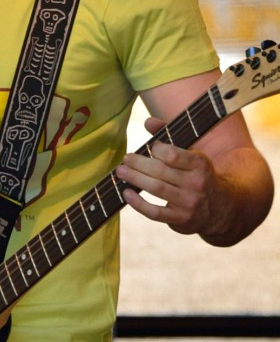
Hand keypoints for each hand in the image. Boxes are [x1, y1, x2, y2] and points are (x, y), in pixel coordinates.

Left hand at [115, 116, 227, 236]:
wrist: (219, 207)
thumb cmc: (197, 175)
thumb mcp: (191, 155)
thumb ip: (169, 137)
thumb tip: (148, 122)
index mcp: (200, 164)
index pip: (173, 155)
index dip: (156, 149)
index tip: (149, 148)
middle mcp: (196, 183)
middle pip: (160, 171)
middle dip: (138, 164)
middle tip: (125, 159)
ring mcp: (189, 203)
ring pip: (157, 189)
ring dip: (135, 179)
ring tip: (121, 172)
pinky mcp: (181, 219)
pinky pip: (155, 212)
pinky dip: (138, 204)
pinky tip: (126, 193)